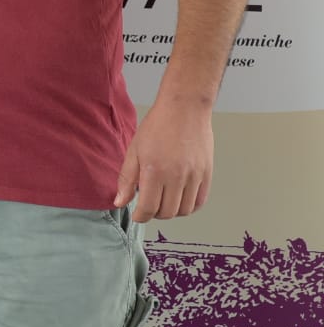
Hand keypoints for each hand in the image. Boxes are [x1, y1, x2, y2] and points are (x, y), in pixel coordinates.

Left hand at [112, 96, 213, 222]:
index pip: (148, 208)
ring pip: (184, 211)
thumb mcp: (134, 150)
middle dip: (154, 214)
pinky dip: (189, 206)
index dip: (140, 217)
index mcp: (154, 171)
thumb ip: (126, 179)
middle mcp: (176, 177)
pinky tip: (179, 198)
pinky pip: (199, 202)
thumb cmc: (157, 126)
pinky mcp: (207, 174)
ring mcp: (194, 176)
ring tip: (163, 201)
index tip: (136, 215)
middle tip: (148, 204)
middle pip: (167, 212)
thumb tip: (120, 202)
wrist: (185, 109)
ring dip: (172, 211)